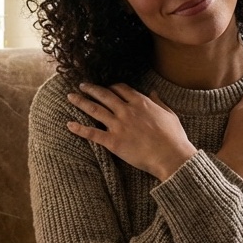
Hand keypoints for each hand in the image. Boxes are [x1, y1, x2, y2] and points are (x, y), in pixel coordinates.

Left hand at [66, 83, 197, 179]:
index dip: (111, 86)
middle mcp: (127, 111)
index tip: (106, 87)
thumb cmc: (174, 138)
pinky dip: (79, 129)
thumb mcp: (169, 114)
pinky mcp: (113, 142)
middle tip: (82, 85)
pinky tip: (69, 125)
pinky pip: (92, 133)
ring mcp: (118, 125)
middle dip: (91, 89)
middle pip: (104, 95)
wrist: (171, 156)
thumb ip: (159, 101)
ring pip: (94, 110)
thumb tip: (153, 92)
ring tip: (71, 97)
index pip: (121, 89)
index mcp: (141, 103)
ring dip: (81, 102)